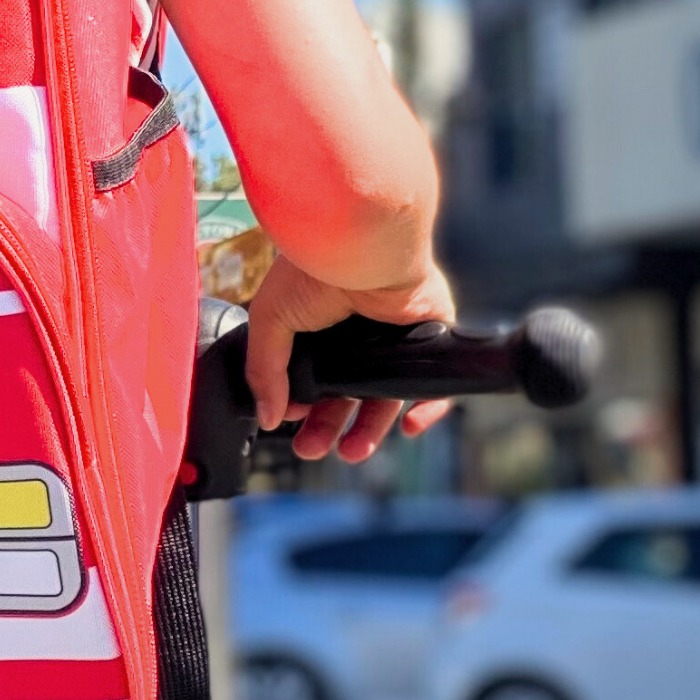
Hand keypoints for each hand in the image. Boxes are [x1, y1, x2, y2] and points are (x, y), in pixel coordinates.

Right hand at [245, 255, 456, 462]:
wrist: (361, 248)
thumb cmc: (312, 271)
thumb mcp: (270, 319)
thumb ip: (265, 370)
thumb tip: (265, 416)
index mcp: (319, 326)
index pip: (312, 377)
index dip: (301, 404)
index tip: (289, 419)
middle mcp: (357, 333)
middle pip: (347, 394)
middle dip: (327, 425)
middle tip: (312, 448)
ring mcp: (394, 336)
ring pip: (387, 395)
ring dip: (370, 428)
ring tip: (352, 452)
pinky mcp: (430, 335)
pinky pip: (434, 382)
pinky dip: (426, 409)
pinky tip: (408, 427)